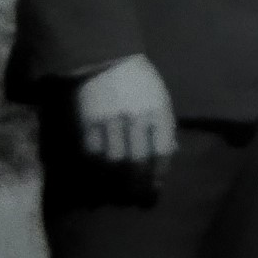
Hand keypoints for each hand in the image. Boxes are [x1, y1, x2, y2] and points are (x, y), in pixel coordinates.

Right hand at [75, 55, 175, 186]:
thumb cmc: (139, 80)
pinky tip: (99, 176)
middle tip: (137, 198)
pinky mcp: (87, 122)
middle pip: (137, 161)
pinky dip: (95, 168)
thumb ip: (164, 126)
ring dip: (116, 181)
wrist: (107, 58)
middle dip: (138, 184)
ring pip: (113, 161)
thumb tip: (169, 155)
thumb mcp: (160, 98)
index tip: (155, 188)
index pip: (161, 152)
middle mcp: (135, 118)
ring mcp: (110, 120)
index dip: (158, 174)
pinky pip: (92, 153)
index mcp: (158, 111)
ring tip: (118, 193)